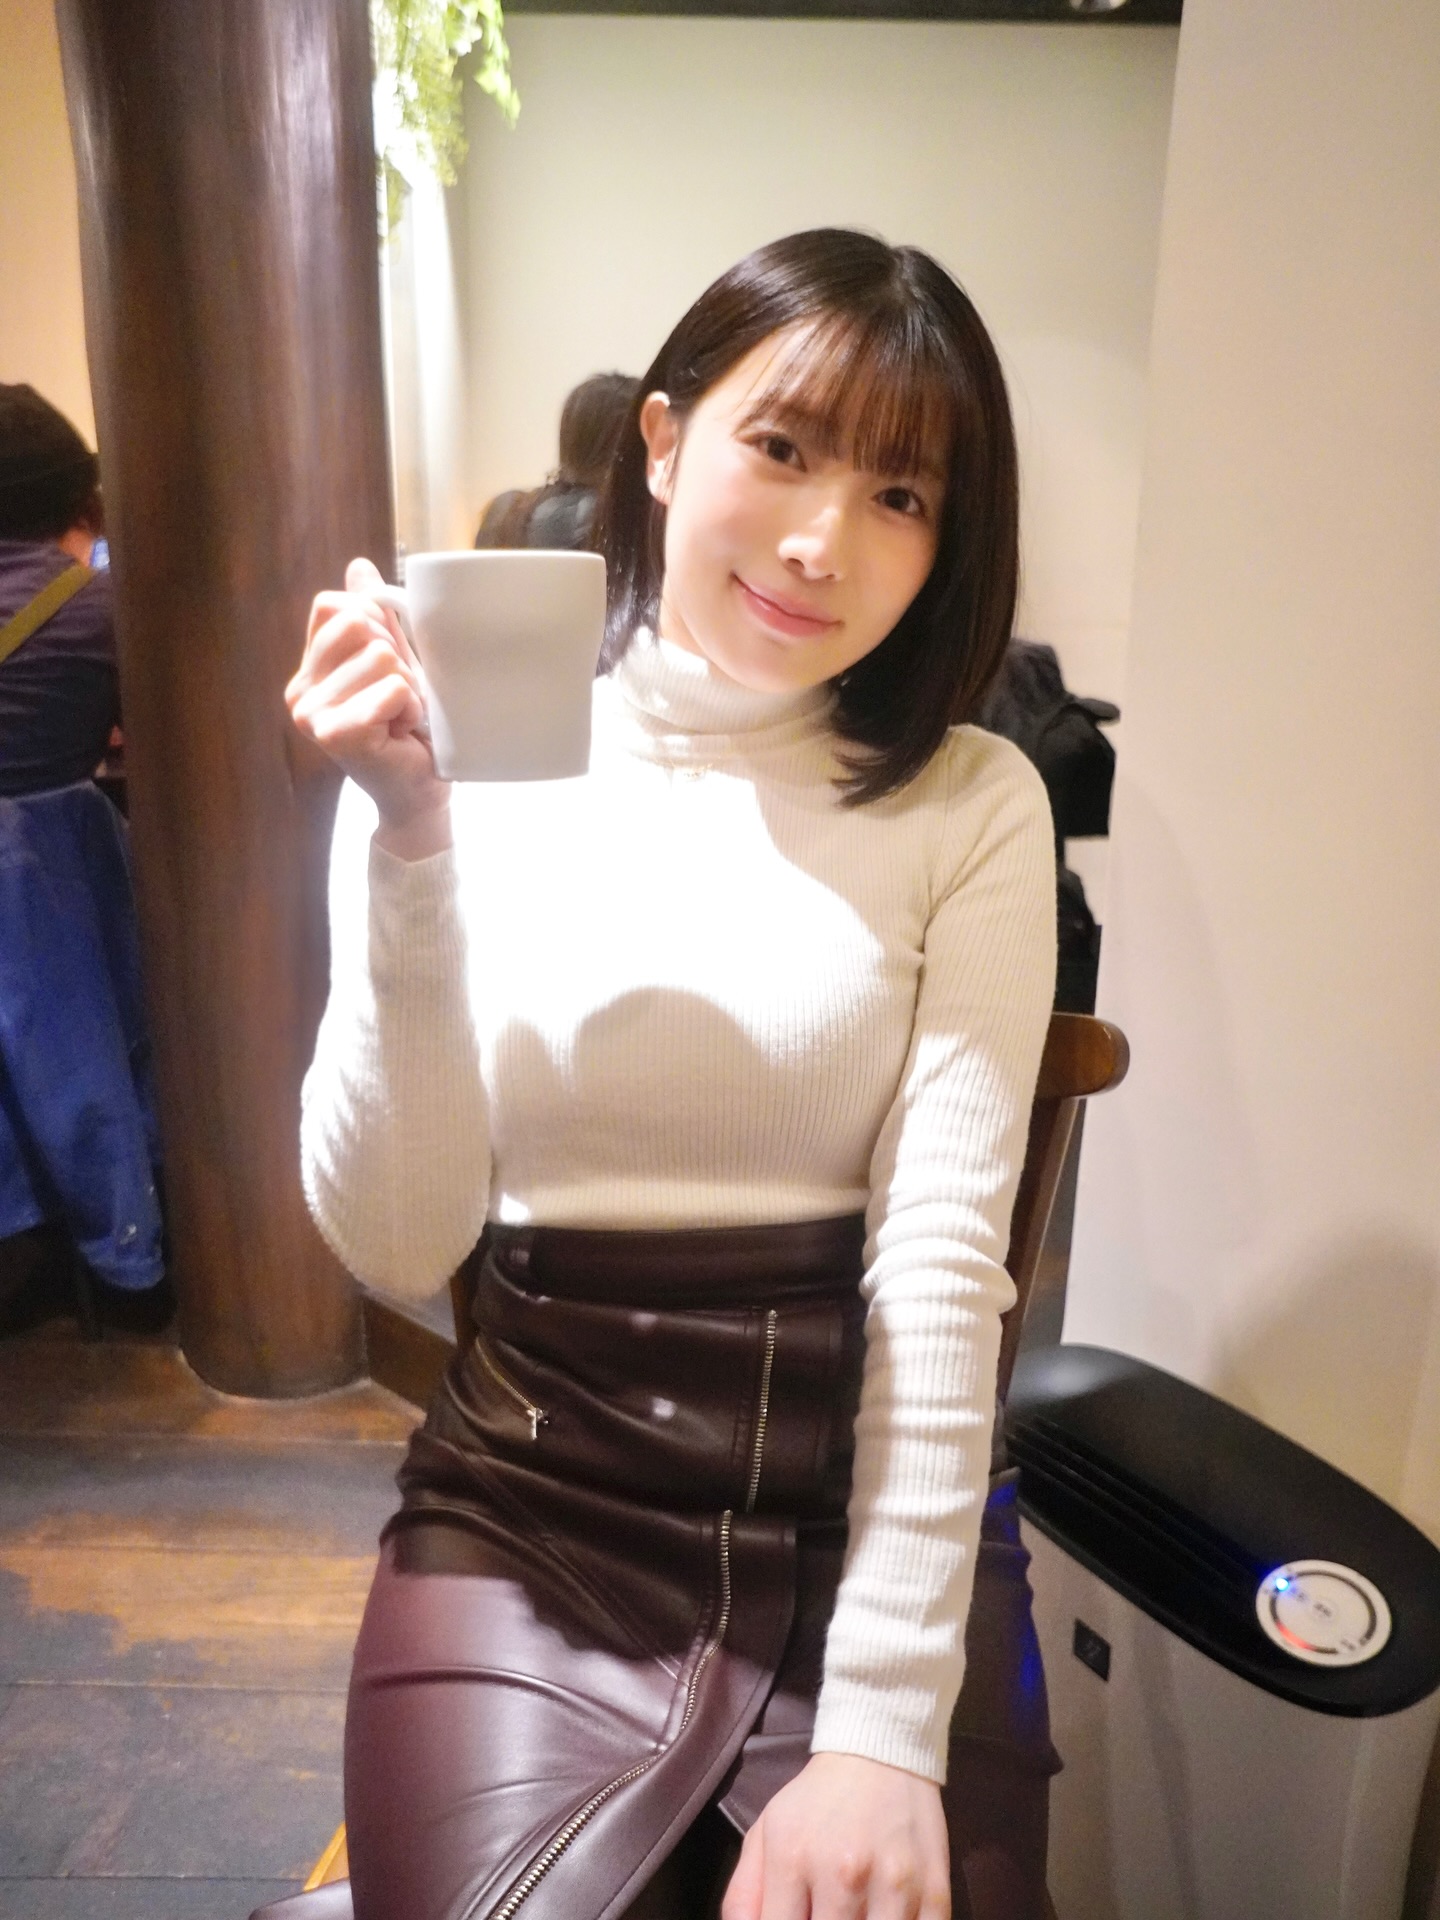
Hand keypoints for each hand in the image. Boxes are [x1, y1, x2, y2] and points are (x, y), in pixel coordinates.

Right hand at [287, 557, 451, 857]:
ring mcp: (312, 714)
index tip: (386, 667)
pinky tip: (400, 734)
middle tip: (396, 698)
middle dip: (394, 657)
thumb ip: (374, 617)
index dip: (374, 624)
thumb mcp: (393, 661)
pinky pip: (392, 689)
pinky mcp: (335, 733)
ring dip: (407, 689)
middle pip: (358, 625)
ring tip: (399, 719)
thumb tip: (359, 567)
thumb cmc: (409, 727)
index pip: (333, 606)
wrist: (419, 791)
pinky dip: (410, 709)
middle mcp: (299, 691)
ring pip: (381, 658)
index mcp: (308, 670)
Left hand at [723, 1753, 949, 1919]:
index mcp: (793, 1859)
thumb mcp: (766, 1832)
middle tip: (826, 1915)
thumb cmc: (816, 1799)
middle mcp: (843, 1874)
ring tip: (854, 1916)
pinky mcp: (934, 1892)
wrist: (880, 1750)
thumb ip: (744, 1895)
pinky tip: (885, 1915)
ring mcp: (894, 1886)